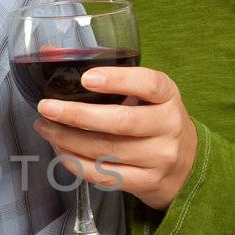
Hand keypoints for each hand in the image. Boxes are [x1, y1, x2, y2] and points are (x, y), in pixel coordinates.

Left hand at [33, 66, 198, 211]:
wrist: (187, 164)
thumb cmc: (155, 120)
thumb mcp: (145, 93)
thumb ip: (105, 73)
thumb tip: (50, 52)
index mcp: (168, 96)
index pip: (148, 84)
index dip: (118, 80)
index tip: (86, 78)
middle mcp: (168, 126)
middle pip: (121, 122)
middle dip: (77, 115)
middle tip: (47, 108)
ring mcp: (159, 157)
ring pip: (106, 151)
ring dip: (68, 140)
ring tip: (46, 128)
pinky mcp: (147, 182)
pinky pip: (104, 175)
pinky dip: (76, 163)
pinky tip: (61, 150)